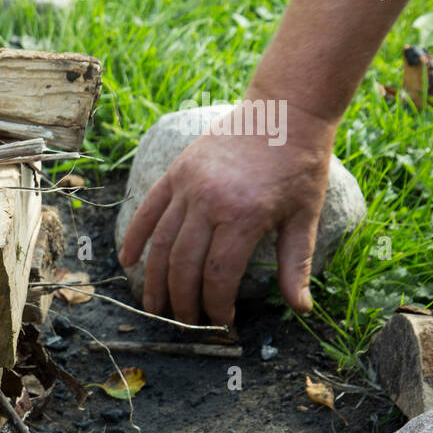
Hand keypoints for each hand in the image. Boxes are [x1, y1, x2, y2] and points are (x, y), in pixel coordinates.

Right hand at [118, 99, 335, 325]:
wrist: (285, 109)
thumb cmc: (300, 164)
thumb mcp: (305, 215)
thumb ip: (295, 264)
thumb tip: (301, 307)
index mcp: (244, 216)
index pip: (218, 275)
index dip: (215, 305)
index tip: (221, 322)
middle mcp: (209, 203)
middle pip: (184, 264)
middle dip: (182, 300)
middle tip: (185, 323)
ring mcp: (187, 187)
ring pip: (161, 243)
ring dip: (154, 278)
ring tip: (154, 305)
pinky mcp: (176, 173)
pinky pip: (148, 211)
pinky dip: (135, 237)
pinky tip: (127, 261)